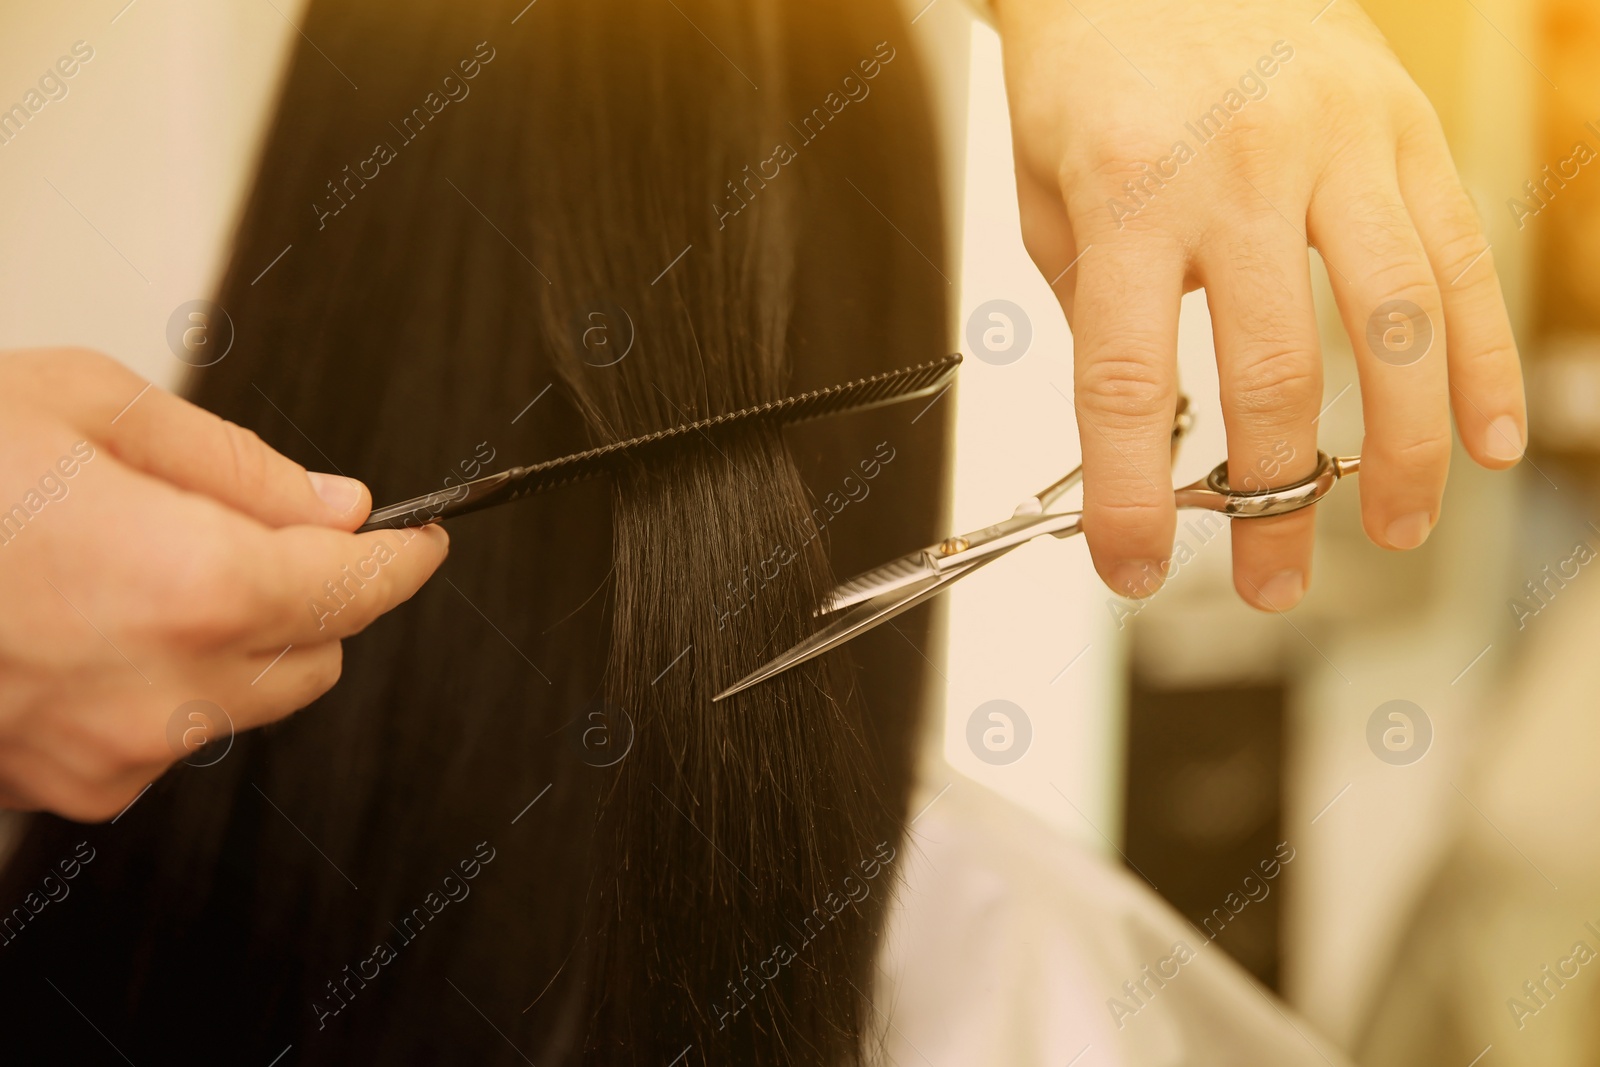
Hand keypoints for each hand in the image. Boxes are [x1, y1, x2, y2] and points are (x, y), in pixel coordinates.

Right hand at [0, 349, 448, 819]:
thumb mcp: (83, 407)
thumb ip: (234, 465)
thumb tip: (333, 505)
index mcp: (184, 581)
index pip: (356, 586)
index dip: (402, 557)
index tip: (420, 539)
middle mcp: (160, 688)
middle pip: (316, 654)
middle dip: (312, 593)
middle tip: (254, 528)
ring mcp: (107, 753)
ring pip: (245, 703)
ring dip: (236, 640)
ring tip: (135, 564)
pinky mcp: (58, 786)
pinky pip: (162, 737)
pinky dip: (161, 683)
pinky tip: (87, 621)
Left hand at [993, 0, 1524, 607]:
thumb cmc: (1091, 65)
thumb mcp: (1046, 194)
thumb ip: (1093, 309)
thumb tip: (1141, 422)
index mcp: (1128, 196)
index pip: (1126, 382)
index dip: (1130, 495)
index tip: (1132, 566)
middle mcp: (1238, 171)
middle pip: (1271, 375)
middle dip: (1274, 502)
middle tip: (1269, 578)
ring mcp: (1337, 145)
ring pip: (1392, 328)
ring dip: (1403, 453)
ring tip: (1394, 528)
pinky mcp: (1403, 130)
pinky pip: (1458, 258)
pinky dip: (1479, 361)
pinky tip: (1484, 436)